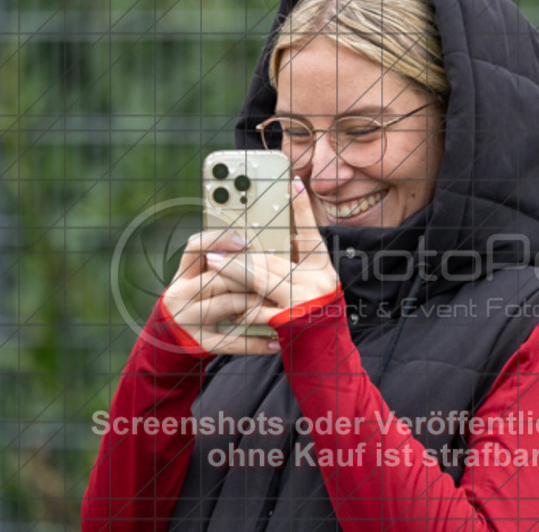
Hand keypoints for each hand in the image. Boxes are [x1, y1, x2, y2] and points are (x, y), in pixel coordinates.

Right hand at [161, 229, 284, 354]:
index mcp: (182, 276)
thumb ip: (220, 266)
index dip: (221, 240)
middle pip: (218, 278)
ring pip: (227, 303)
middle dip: (250, 277)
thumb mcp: (199, 281)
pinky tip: (275, 343)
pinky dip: (257, 343)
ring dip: (256, 302)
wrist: (175, 338)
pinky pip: (233, 342)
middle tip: (275, 279)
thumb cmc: (198, 302)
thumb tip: (254, 248)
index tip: (247, 243)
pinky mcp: (202, 342)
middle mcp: (180, 295)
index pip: (195, 247)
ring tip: (279, 304)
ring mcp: (189, 320)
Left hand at [198, 177, 339, 310]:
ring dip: (233, 271)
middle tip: (216, 246)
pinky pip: (258, 310)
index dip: (302, 208)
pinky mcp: (292, 322)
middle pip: (272, 260)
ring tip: (212, 264)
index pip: (312, 233)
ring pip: (260, 281)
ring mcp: (305, 301)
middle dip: (241, 252)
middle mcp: (319, 282)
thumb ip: (296, 266)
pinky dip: (241, 308)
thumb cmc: (316, 317)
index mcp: (324, 269)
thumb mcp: (314, 287)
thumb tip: (276, 240)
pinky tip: (225, 305)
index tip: (292, 182)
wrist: (327, 356)